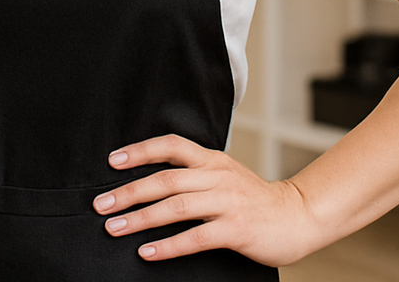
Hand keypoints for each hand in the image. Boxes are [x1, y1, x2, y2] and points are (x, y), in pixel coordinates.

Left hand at [91, 134, 318, 265]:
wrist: (298, 217)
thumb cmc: (255, 200)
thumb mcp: (226, 176)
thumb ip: (196, 175)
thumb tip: (152, 182)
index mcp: (214, 160)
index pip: (172, 146)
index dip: (141, 151)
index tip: (113, 161)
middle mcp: (218, 177)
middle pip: (166, 179)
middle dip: (129, 192)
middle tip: (101, 205)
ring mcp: (228, 202)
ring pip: (176, 206)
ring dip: (141, 218)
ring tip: (115, 228)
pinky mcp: (236, 229)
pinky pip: (196, 237)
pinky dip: (168, 245)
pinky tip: (147, 252)